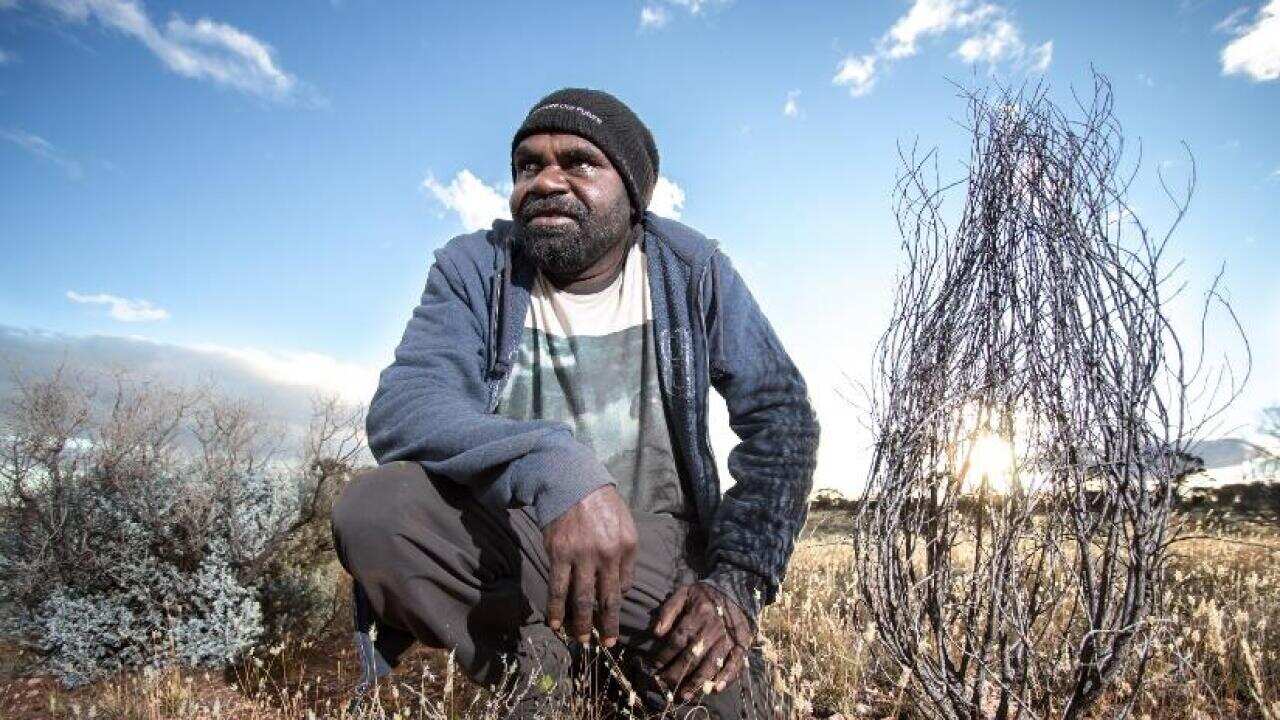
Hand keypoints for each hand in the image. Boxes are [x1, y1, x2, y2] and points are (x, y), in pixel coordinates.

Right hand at [542, 485, 636, 647]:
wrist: (572, 483)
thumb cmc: (602, 506)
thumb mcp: (626, 525)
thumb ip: (628, 557)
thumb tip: (622, 588)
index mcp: (624, 547)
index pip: (622, 586)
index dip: (617, 608)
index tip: (613, 624)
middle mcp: (605, 554)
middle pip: (605, 598)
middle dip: (605, 625)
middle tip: (605, 644)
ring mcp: (580, 555)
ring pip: (581, 598)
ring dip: (580, 623)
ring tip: (580, 640)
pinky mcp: (558, 554)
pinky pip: (557, 588)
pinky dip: (556, 608)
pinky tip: (555, 623)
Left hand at [650, 582, 752, 701]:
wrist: (737, 591)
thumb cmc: (705, 595)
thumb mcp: (684, 593)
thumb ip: (668, 610)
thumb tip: (656, 632)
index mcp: (698, 614)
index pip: (678, 638)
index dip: (665, 654)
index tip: (654, 665)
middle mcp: (713, 628)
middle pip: (692, 655)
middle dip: (676, 672)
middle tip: (664, 683)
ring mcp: (728, 638)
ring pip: (711, 664)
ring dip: (697, 681)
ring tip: (684, 694)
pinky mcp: (741, 645)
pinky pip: (735, 664)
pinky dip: (726, 678)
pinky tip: (715, 689)